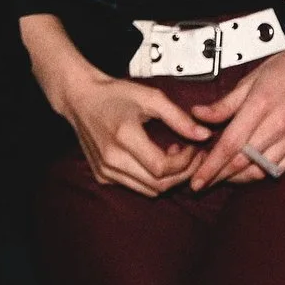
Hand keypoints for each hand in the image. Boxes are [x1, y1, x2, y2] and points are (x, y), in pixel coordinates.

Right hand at [50, 66, 211, 195]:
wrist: (81, 99)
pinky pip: (135, 187)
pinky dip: (151, 180)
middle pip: (158, 185)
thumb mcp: (151, 97)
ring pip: (148, 190)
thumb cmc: (114, 94)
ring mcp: (105, 171)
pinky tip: (156, 159)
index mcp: (124, 136)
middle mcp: (112, 159)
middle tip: (193, 156)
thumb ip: (179, 118)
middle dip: (183, 173)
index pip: (163, 168)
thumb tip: (204, 135)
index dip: (185, 162)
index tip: (194, 147)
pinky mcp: (102, 176)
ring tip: (176, 156)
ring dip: (169, 179)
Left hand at [187, 40, 284, 187]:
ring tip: (222, 176)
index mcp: (260, 105)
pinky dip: (259, 174)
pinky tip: (246, 171)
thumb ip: (224, 104)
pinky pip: (278, 170)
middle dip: (218, 176)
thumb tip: (198, 115)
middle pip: (242, 162)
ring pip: (260, 170)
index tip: (196, 180)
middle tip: (202, 182)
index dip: (210, 166)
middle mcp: (279, 125)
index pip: (230, 144)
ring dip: (237, 178)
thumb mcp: (249, 80)